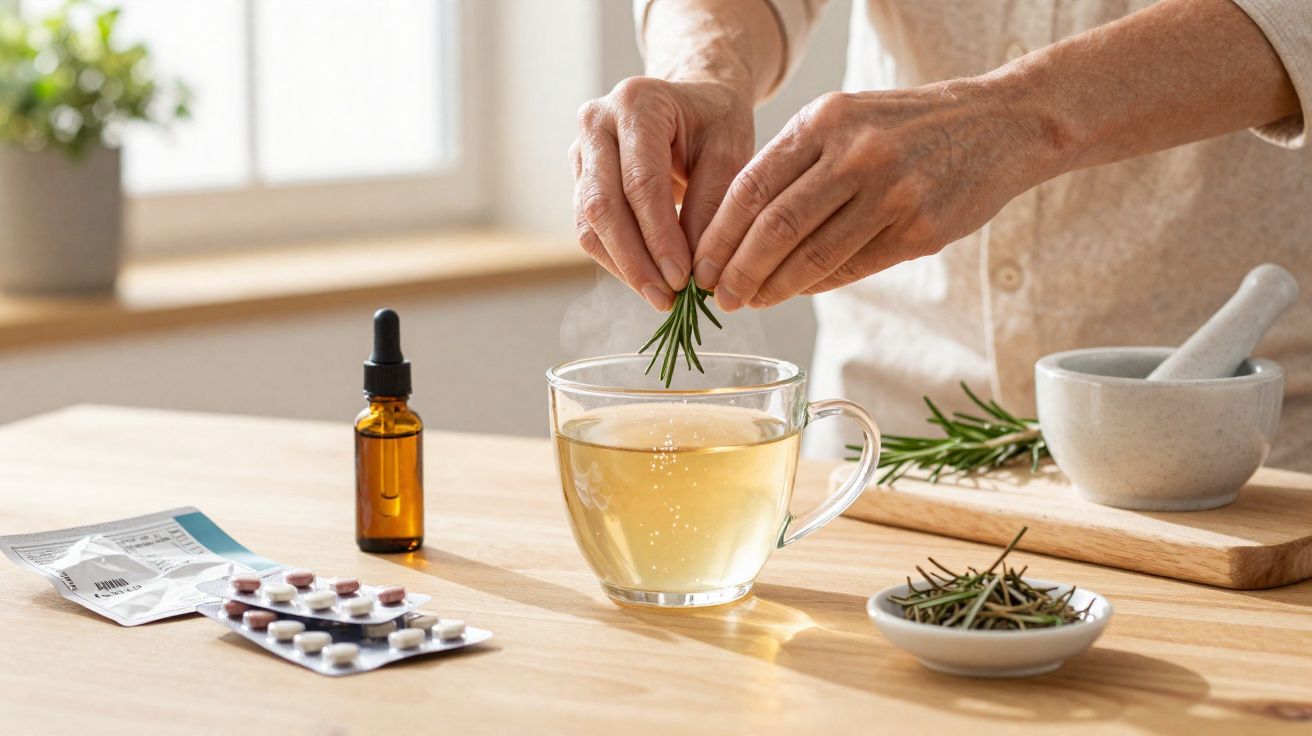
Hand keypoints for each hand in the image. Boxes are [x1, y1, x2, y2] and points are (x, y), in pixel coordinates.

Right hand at [571, 76, 753, 309]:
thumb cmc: (716, 122)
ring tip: (660, 298)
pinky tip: (647, 281)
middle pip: (603, 204)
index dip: (659, 236)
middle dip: (635, 259)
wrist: (692, 101)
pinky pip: (589, 229)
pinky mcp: (580, 178)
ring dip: (623, 266)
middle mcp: (596, 121)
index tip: (683, 279)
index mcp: (637, 103)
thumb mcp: (730, 151)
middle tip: (667, 299)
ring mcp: (581, 150)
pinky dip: (617, 260)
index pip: (641, 182)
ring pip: (589, 222)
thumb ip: (712, 203)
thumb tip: (695, 270)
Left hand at [694, 79, 1057, 310]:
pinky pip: (853, 268)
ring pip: (812, 256)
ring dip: (773, 288)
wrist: (1000, 124)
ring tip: (752, 301)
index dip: (718, 234)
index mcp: (825, 120)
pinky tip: (798, 291)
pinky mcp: (921, 229)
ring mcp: (892, 193)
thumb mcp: (846, 119)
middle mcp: (856, 154)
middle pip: (774, 228)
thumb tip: (737, 232)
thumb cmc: (907, 127)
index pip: (751, 187)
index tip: (701, 265)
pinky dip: (818, 285)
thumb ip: (796, 164)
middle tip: (719, 296)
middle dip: (737, 271)